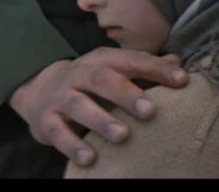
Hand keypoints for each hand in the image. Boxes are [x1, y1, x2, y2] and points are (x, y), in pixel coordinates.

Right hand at [8, 48, 187, 166]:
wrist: (37, 91)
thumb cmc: (87, 83)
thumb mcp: (112, 70)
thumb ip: (142, 68)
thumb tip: (177, 62)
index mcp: (99, 60)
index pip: (129, 60)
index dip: (155, 69)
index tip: (181, 81)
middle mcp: (78, 75)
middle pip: (101, 79)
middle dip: (126, 94)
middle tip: (150, 111)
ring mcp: (61, 98)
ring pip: (78, 106)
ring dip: (101, 120)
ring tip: (123, 136)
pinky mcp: (47, 121)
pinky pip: (58, 133)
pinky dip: (73, 146)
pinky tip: (89, 158)